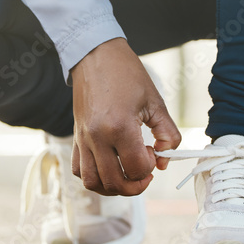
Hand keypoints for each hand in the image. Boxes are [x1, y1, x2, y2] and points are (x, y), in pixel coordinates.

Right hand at [71, 38, 180, 195]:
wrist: (95, 56)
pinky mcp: (76, 138)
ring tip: (126, 176)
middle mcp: (97, 137)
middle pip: (114, 182)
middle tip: (145, 175)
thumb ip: (168, 133)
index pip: (136, 168)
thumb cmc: (126, 74)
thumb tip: (165, 159)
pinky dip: (94, 177)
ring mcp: (83, 139)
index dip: (149, 168)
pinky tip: (108, 168)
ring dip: (112, 187)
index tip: (153, 153)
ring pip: (93, 182)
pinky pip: (79, 170)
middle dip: (135, 186)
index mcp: (119, 127)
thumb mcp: (155, 102)